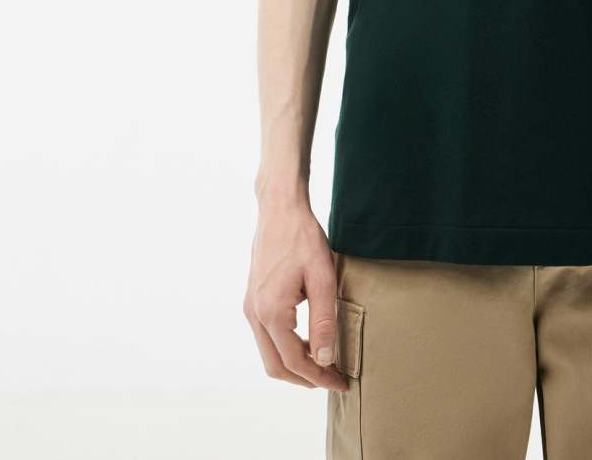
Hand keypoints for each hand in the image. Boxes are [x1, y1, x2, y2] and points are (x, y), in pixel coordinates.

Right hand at [242, 200, 348, 391]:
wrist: (279, 209)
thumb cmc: (303, 238)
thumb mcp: (322, 277)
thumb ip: (323, 320)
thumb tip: (324, 359)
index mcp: (271, 312)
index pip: (295, 361)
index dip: (319, 377)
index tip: (341, 382)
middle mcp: (254, 315)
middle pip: (276, 366)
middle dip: (304, 378)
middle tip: (333, 379)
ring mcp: (250, 308)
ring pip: (269, 354)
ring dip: (294, 364)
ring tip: (323, 363)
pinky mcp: (252, 300)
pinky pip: (266, 337)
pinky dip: (285, 348)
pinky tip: (307, 341)